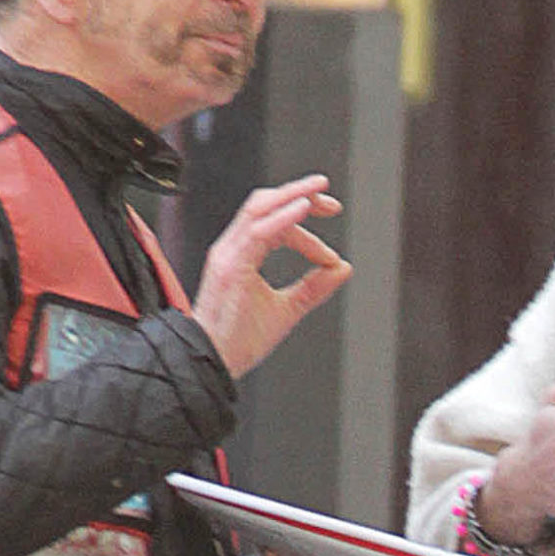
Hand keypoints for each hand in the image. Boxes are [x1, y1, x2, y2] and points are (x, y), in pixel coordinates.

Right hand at [193, 176, 352, 379]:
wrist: (212, 364)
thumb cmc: (238, 342)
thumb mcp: (286, 310)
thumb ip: (313, 288)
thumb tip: (342, 268)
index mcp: (240, 255)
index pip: (273, 223)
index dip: (303, 224)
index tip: (329, 250)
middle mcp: (231, 249)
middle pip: (264, 204)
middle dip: (299, 195)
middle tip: (330, 202)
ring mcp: (228, 255)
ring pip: (259, 208)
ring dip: (292, 195)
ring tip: (319, 191)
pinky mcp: (230, 267)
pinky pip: (258, 232)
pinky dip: (283, 217)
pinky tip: (303, 209)